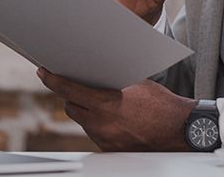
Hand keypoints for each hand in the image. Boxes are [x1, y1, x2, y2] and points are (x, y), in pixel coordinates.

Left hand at [38, 68, 195, 151]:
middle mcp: (101, 124)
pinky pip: (96, 134)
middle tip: (73, 86)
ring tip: (98, 102)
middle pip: (71, 108)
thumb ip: (112, 81)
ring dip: (86, 111)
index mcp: (106, 104)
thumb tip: (96, 75)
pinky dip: (98, 124)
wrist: (180, 129)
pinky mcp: (111, 149)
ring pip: (83, 122)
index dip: (53, 80)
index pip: (69, 90)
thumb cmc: (162, 104)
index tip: (44, 73)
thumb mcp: (135, 84)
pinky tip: (110, 118)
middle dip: (70, 96)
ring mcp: (105, 139)